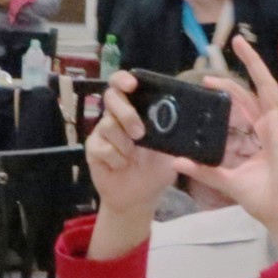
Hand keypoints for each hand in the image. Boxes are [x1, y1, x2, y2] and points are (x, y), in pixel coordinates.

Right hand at [83, 70, 177, 259]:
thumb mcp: (170, 151)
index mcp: (135, 110)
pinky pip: (102, 147)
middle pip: (111, 97)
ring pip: (107, 125)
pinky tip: (121, 166)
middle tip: (140, 133)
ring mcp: (103, 132)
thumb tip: (184, 121)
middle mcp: (116, 117)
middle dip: (126, 113)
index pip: (123, 85)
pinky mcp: (93, 149)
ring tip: (132, 157)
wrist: (139, 198)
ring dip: (124, 144)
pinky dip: (116, 159)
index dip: (124, 79)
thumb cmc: (155, 170)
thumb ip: (173, 135)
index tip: (132, 84)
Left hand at [172, 37, 277, 253]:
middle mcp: (274, 127)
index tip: (210, 79)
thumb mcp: (227, 181)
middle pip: (263, 87)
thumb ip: (205, 170)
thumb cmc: (264, 200)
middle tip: (238, 40)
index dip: (229, 88)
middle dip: (253, 63)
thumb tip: (179, 161)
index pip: (244, 103)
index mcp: (261, 134)